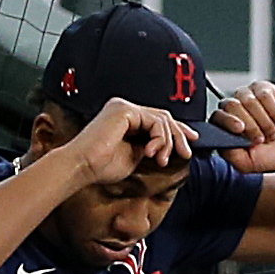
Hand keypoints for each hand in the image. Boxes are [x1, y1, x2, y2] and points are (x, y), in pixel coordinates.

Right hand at [61, 97, 193, 185]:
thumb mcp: (135, 155)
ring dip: (168, 142)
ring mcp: (124, 107)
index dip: (177, 130)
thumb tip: (169, 146)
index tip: (191, 142)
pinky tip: (151, 152)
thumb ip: (150, 147)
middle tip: (186, 153)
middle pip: (164, 117)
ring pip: (162, 120)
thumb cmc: (102, 166)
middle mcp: (124, 109)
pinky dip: (160, 139)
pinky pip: (155, 122)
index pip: (158, 119)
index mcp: (126, 118)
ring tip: (161, 159)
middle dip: (179, 136)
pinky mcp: (125, 110)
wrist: (83, 166)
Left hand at [211, 81, 274, 175]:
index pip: (217, 116)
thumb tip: (219, 141)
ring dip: (263, 120)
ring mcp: (249, 96)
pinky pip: (264, 94)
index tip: (241, 130)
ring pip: (248, 99)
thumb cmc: (271, 156)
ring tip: (272, 133)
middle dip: (250, 124)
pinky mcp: (265, 89)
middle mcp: (235, 108)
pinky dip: (274, 110)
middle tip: (262, 139)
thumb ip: (230, 154)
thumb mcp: (248, 163)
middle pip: (232, 105)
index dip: (228, 121)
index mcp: (225, 126)